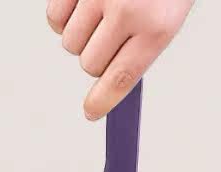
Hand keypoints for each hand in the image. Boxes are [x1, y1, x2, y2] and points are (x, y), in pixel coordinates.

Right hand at [47, 0, 194, 119]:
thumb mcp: (166, 14)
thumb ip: (142, 45)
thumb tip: (110, 79)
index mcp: (156, 27)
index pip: (120, 79)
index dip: (102, 101)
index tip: (91, 111)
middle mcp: (126, 11)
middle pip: (89, 63)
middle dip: (94, 58)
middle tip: (107, 40)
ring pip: (68, 41)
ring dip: (77, 36)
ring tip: (96, 16)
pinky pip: (54, 15)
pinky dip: (61, 17)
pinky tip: (80, 5)